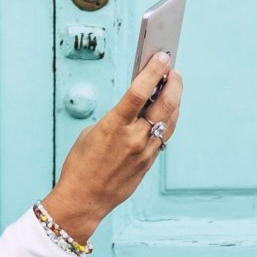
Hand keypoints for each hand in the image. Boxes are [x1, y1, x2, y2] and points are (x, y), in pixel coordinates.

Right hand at [39, 53, 183, 244]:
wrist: (83, 199)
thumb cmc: (81, 164)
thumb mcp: (92, 132)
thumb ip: (116, 117)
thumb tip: (136, 106)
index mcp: (114, 126)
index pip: (140, 91)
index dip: (153, 71)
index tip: (162, 57)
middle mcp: (134, 138)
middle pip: (164, 104)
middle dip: (173, 84)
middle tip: (173, 71)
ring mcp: (144, 152)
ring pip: (170, 120)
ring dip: (175, 101)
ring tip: (174, 86)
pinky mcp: (149, 163)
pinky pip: (164, 136)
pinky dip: (168, 120)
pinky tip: (167, 111)